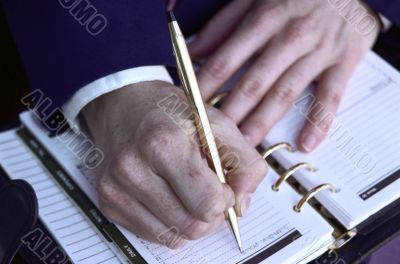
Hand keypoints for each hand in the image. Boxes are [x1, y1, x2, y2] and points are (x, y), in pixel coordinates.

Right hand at [82, 81, 266, 247]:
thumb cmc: (168, 112)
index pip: (207, 203)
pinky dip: (170, 222)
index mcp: (163, 144)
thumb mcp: (216, 123)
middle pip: (192, 227)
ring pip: (174, 237)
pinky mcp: (109, 204)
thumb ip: (244, 163)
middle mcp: (133, 169)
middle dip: (211, 215)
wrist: (122, 105)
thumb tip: (242, 206)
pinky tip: (169, 196)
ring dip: (191, 221)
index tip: (223, 185)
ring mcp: (116, 189)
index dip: (226, 199)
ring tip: (188, 192)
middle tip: (209, 193)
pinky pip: (154, 235)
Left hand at [189, 0, 379, 150]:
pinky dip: (319, 121)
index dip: (205, 85)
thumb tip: (193, 51)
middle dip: (231, 112)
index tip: (192, 106)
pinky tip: (306, 144)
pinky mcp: (343, 62)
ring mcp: (318, 50)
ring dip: (264, 121)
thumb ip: (222, 25)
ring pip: (285, 93)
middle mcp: (290, 36)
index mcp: (264, 18)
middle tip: (214, 136)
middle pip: (254, 82)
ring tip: (246, 145)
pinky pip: (331, 96)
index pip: (225, 59)